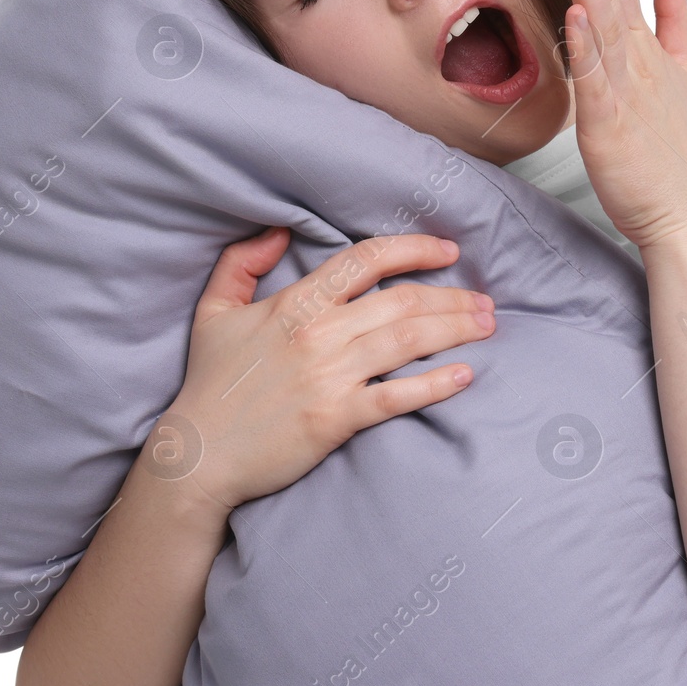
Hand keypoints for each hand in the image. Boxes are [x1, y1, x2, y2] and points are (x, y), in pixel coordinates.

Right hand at [143, 227, 494, 513]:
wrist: (199, 455)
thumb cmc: (209, 383)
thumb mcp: (213, 311)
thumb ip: (241, 262)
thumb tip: (277, 230)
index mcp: (295, 303)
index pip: (368, 260)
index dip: (415, 249)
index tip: (449, 251)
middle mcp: (319, 333)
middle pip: (404, 300)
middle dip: (454, 296)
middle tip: (483, 300)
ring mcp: (330, 376)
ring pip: (410, 340)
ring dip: (457, 330)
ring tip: (487, 326)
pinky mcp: (338, 419)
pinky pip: (399, 396)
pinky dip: (437, 384)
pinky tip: (465, 376)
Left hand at [556, 0, 686, 249]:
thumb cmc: (676, 149)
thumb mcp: (683, 69)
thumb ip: (676, 14)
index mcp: (647, 47)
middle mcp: (637, 61)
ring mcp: (625, 91)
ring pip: (605, 25)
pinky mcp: (609, 125)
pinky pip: (594, 81)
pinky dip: (586, 47)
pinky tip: (576, 15)